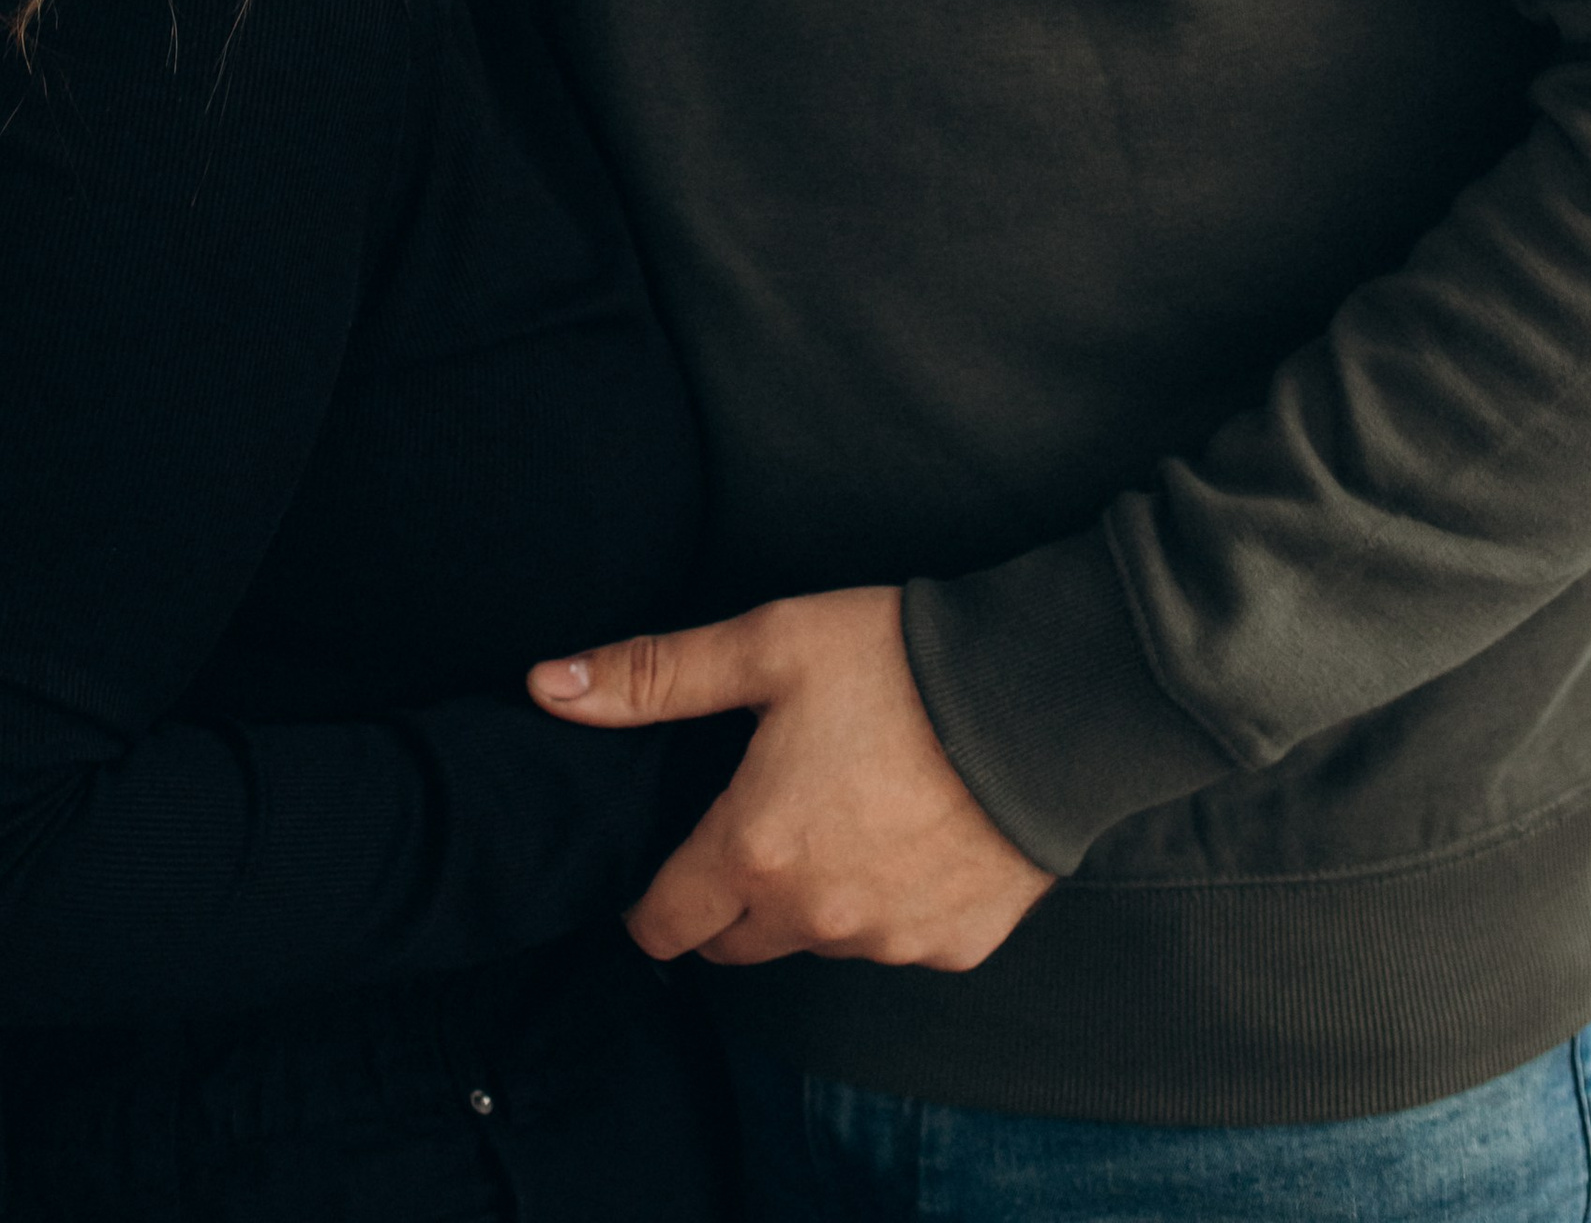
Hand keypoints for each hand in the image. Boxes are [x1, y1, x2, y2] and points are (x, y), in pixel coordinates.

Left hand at [529, 581, 1053, 970]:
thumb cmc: (898, 662)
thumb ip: (653, 676)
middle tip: (761, 816)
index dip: (651, 897)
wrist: (1044, 696)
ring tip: (848, 805)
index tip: (669, 860)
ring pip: (815, 943)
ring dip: (813, 898)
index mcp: (752, 851)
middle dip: (728, 897)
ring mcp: (888, 942)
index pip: (661, 925)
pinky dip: (891, 901)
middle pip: (733, 943)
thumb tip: (545, 687)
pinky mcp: (953, 945)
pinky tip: (914, 830)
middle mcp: (814, 918)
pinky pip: (895, 941)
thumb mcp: (767, 646)